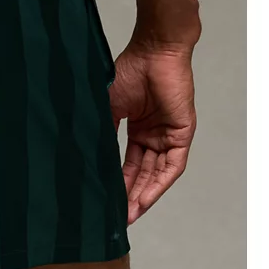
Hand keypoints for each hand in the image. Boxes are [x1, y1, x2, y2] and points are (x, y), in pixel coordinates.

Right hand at [109, 43, 196, 224]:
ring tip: (127, 215)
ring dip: (143, 195)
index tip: (105, 202)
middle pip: (142, 174)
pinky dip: (158, 184)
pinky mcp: (182, 134)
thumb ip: (102, 133)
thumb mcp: (108, 109)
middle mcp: (154, 135)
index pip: (127, 164)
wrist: (153, 51)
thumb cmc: (130, 71)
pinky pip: (171, 166)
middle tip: (116, 217)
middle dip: (129, 196)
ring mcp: (169, 135)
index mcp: (138, 129)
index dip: (117, 184)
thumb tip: (86, 158)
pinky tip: (144, 199)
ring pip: (156, 174)